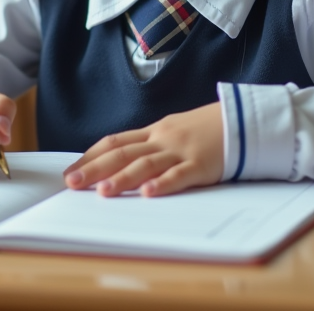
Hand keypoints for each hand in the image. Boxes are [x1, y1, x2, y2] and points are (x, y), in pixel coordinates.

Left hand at [63, 103, 223, 196]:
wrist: (242, 119)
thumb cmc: (206, 129)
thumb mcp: (172, 131)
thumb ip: (149, 144)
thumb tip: (119, 161)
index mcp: (153, 131)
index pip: (114, 141)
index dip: (90, 156)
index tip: (70, 171)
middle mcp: (162, 139)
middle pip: (123, 153)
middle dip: (95, 169)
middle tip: (71, 183)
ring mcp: (181, 151)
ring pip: (146, 164)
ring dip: (123, 178)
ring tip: (103, 192)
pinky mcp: (202, 165)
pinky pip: (180, 175)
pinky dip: (163, 184)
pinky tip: (149, 194)